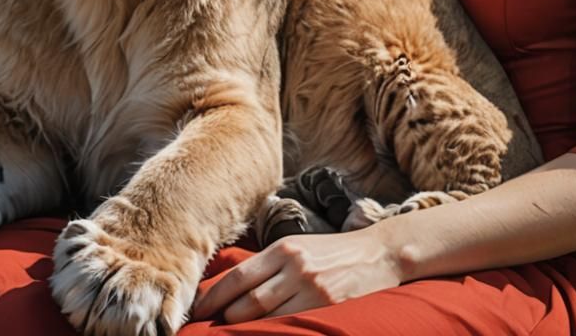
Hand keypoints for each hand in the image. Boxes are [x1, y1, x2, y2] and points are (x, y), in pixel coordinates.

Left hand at [191, 228, 403, 322]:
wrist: (378, 253)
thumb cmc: (331, 253)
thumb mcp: (299, 249)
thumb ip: (269, 267)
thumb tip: (231, 290)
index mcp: (283, 249)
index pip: (237, 278)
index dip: (212, 298)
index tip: (196, 312)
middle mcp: (295, 267)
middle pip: (248, 302)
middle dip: (225, 320)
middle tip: (208, 331)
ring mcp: (312, 290)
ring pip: (266, 320)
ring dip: (245, 331)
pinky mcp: (329, 309)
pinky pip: (292, 328)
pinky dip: (274, 335)